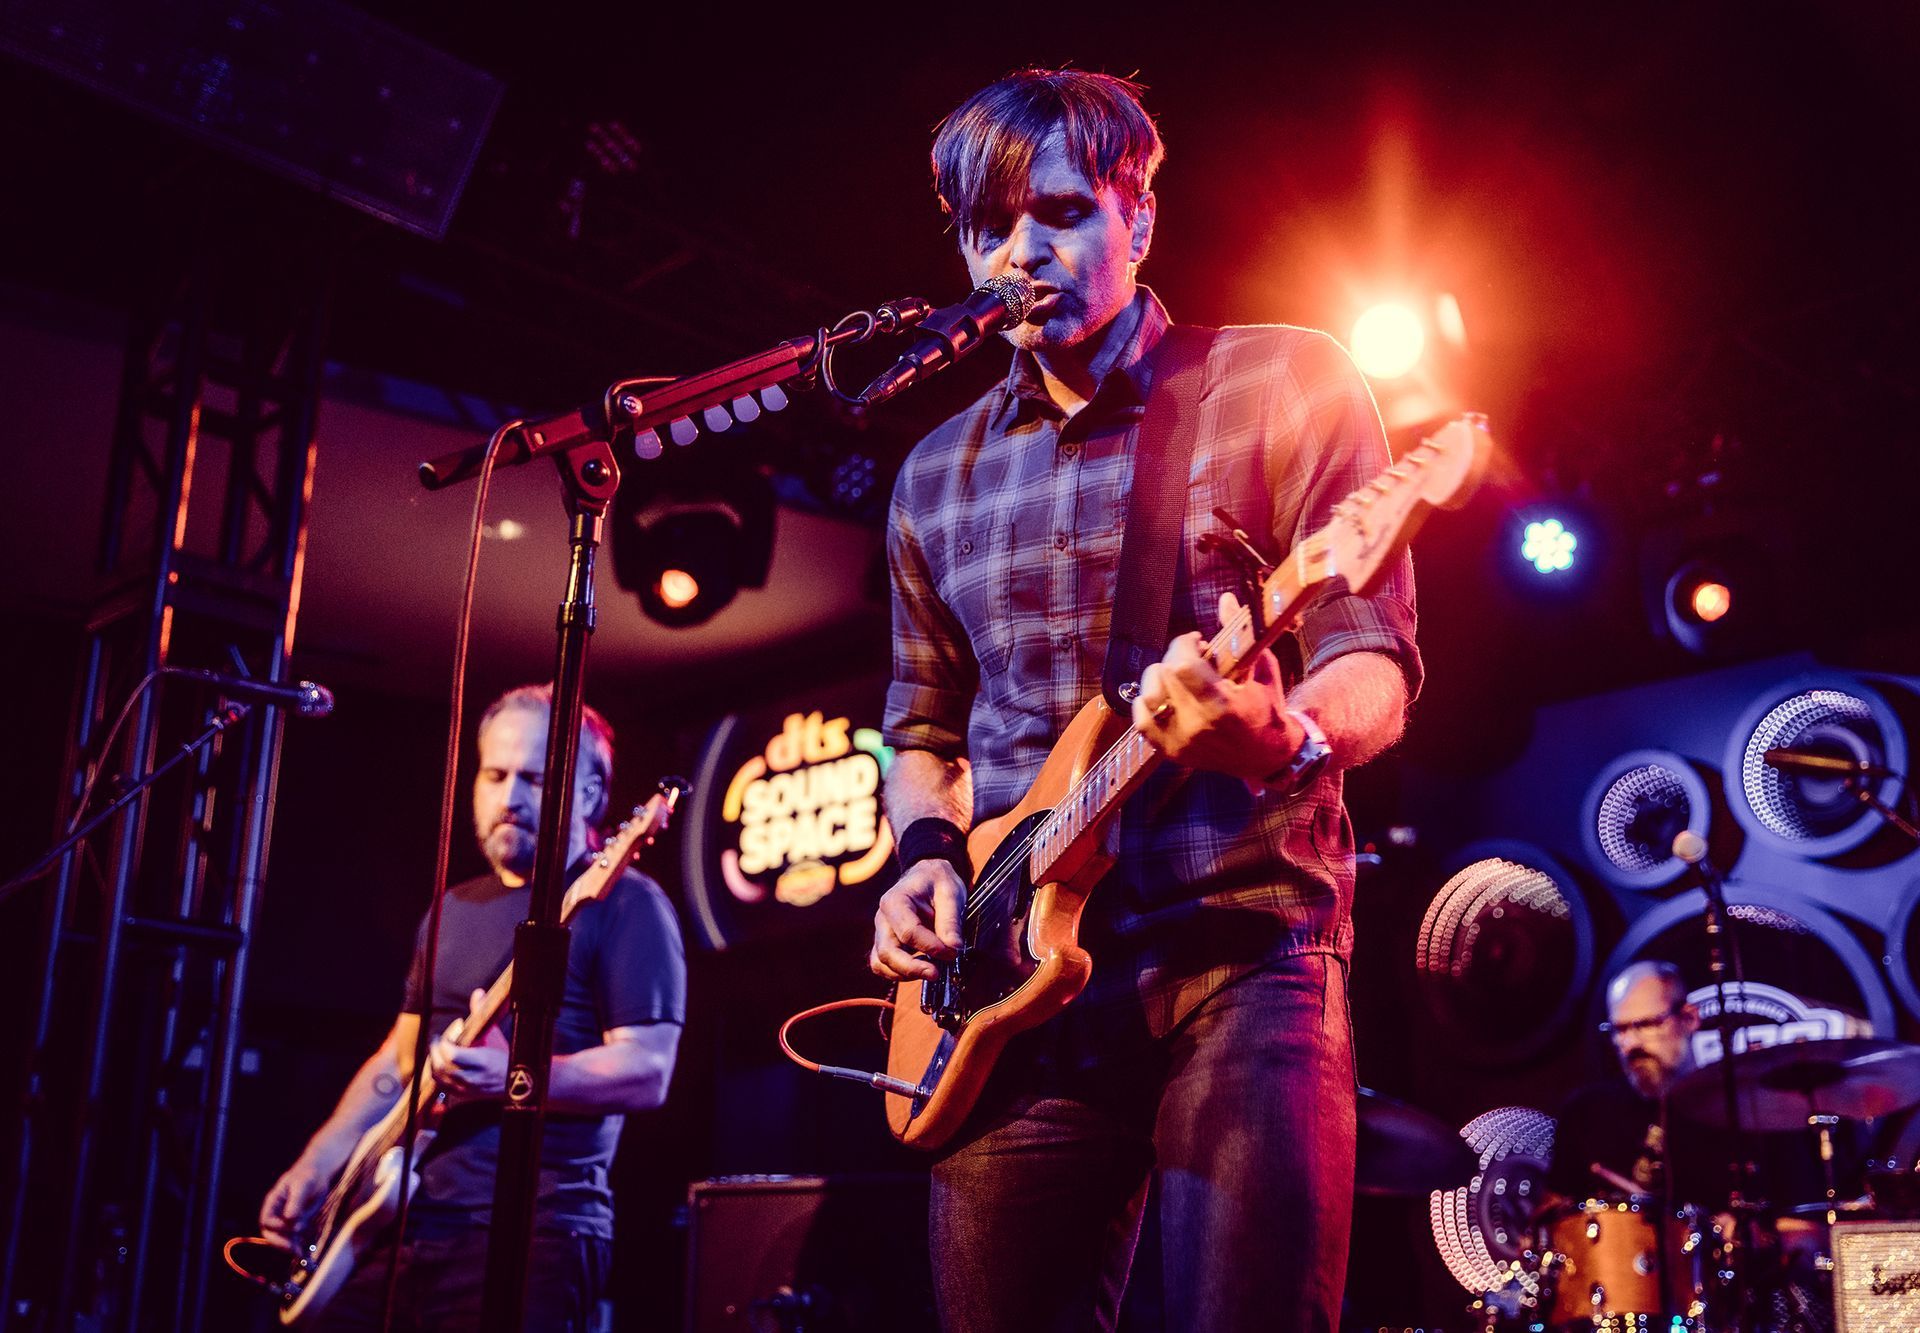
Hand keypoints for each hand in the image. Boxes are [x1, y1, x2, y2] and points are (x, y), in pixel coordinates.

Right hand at [259, 1158, 330, 1245]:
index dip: (276, 1227)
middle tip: (293, 1250)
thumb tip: (290, 1219)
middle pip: (270, 1233)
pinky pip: (293, 1238)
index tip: (291, 1228)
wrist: (316, 1176)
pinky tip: (306, 1251)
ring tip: (301, 1254)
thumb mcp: (303, 1185)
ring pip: (281, 1238)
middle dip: (280, 1243)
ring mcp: (284, 1221)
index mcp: (273, 1203)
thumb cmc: (307, 1177)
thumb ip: (296, 1201)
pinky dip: (298, 1245)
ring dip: (290, 1247)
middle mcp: (276, 1214)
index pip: (267, 1221)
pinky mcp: (295, 1225)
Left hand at [430, 989, 509, 1100]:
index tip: (446, 1034)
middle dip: (435, 1052)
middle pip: (442, 1067)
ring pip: (439, 1078)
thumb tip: (478, 993)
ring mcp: (468, 1089)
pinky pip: (442, 1086)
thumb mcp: (496, 1035)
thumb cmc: (506, 1056)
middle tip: (437, 1041)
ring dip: (434, 1063)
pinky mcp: (464, 1095)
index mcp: (483, 1061)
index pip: (452, 1055)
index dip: (444, 1043)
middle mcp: (474, 1077)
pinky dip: (437, 1074)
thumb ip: (483, 1014)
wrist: (519, 1084)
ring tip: (437, 1052)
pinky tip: (441, 1064)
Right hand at [869, 857, 966, 982]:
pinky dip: (899, 974)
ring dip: (905, 973)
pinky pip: (883, 966)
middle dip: (912, 967)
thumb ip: (950, 921)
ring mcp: (881, 932)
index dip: (930, 947)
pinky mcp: (886, 943)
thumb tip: (954, 948)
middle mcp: (883, 918)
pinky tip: (921, 969)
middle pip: (887, 952)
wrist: (928, 877)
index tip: (951, 952)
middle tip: (936, 973)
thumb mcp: (950, 893)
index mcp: (895, 900)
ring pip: (881, 963)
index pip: (908, 932)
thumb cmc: (937, 881)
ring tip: (931, 971)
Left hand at [1131, 591, 1303, 782]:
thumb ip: (1239, 633)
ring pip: (1148, 695)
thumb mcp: (1261, 667)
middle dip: (1175, 657)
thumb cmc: (1266, 707)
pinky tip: (1164, 694)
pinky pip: (1141, 721)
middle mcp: (1197, 726)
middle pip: (1164, 676)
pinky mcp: (1171, 752)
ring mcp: (1181, 741)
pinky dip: (1147, 702)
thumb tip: (1225, 599)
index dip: (1183, 644)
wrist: (1267, 755)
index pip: (1181, 665)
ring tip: (1177, 675)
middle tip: (1191, 657)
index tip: (1196, 640)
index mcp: (1223, 705)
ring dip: (1159, 677)